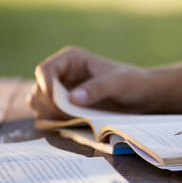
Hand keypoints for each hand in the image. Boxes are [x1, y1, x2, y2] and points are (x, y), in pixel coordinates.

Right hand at [28, 46, 162, 118]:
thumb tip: (72, 98)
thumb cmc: (132, 83)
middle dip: (48, 105)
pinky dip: (54, 121)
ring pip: (40, 103)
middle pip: (39, 89)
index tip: (59, 103)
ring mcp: (63, 90)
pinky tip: (71, 124)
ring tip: (70, 120)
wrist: (142, 96)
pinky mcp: (67, 106)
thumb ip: (97, 89)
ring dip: (48, 114)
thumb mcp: (118, 83)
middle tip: (67, 116)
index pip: (45, 70)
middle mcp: (63, 73)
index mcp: (72, 59)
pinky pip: (50, 115)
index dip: (46, 87)